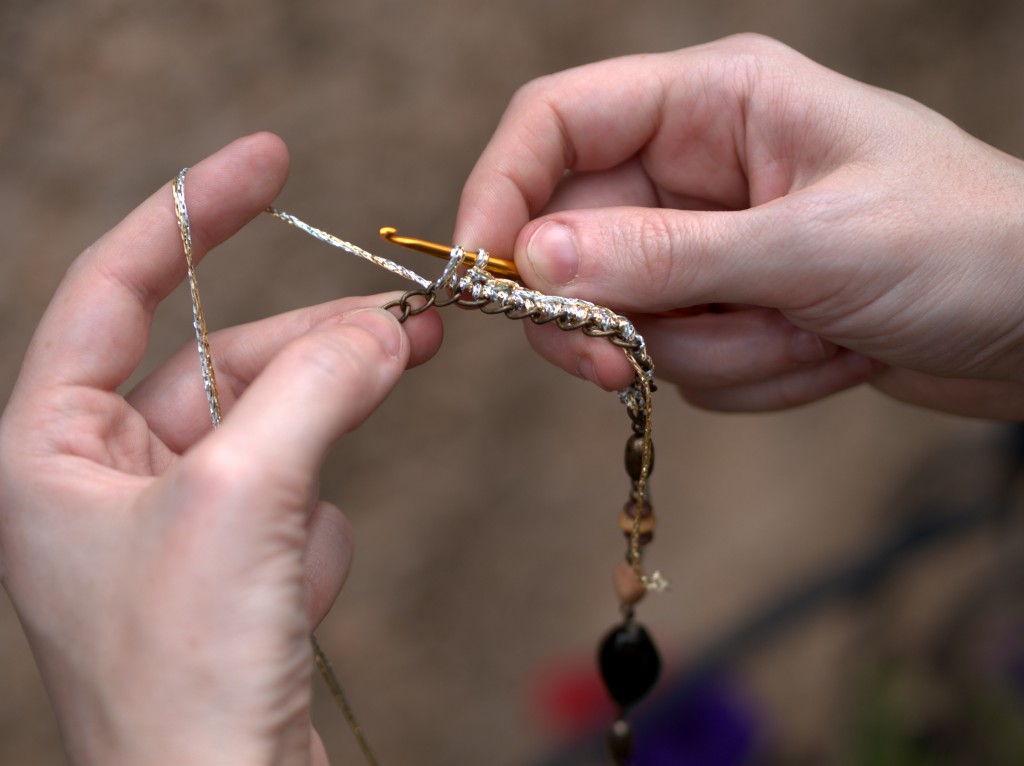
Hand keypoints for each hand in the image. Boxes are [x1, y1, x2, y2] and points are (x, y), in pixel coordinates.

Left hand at [0, 133, 441, 764]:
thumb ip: (316, 388)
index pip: (116, 289)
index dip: (191, 214)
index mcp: (51, 451)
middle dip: (311, 336)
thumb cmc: (184, 678)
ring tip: (405, 369)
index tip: (266, 159)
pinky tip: (315, 578)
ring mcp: (169, 534)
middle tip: (404, 315)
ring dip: (334, 408)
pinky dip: (321, 515)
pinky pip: (290, 500)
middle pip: (216, 362)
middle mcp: (101, 486)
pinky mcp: (229, 579)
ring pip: (266, 427)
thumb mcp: (246, 496)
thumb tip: (383, 329)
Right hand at [455, 34, 1023, 415]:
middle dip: (612, 315)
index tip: (478, 280)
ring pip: (632, 320)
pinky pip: (682, 362)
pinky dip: (747, 376)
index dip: (499, 193)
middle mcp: (697, 166)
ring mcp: (710, 243)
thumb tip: (534, 260)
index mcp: (715, 103)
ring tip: (814, 336)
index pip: (557, 122)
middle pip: (575, 240)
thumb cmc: (964, 246)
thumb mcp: (812, 246)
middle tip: (628, 368)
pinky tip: (826, 354)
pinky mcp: (729, 306)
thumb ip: (664, 255)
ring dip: (716, 353)